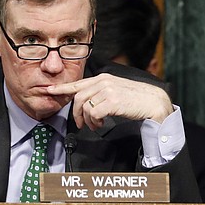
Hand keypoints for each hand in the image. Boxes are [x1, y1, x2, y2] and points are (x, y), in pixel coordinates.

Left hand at [47, 73, 173, 130]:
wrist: (154, 102)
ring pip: (85, 106)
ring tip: (95, 125)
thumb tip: (89, 103)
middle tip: (80, 123)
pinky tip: (101, 124)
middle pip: (78, 97)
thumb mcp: (117, 91)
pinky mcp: (112, 101)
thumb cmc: (138, 100)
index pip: (78, 83)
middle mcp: (104, 82)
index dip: (62, 88)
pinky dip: (94, 122)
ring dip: (87, 120)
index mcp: (104, 78)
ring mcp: (108, 91)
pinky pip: (93, 113)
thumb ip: (103, 92)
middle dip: (76, 113)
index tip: (50, 90)